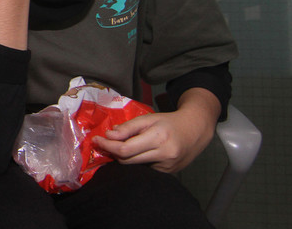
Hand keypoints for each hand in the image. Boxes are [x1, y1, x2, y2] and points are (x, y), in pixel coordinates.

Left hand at [92, 88, 219, 172]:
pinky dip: (137, 161)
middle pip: (128, 160)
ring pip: (135, 166)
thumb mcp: (148, 118)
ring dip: (124, 157)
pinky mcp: (168, 173)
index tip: (96, 140)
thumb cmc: (169, 122)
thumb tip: (109, 136)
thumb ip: (128, 127)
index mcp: (158, 138)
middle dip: (112, 152)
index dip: (107, 146)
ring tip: (120, 146)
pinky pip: (145, 169)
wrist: (195, 130)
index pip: (125, 149)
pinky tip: (137, 153)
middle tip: (103, 143)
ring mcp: (167, 166)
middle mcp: (164, 154)